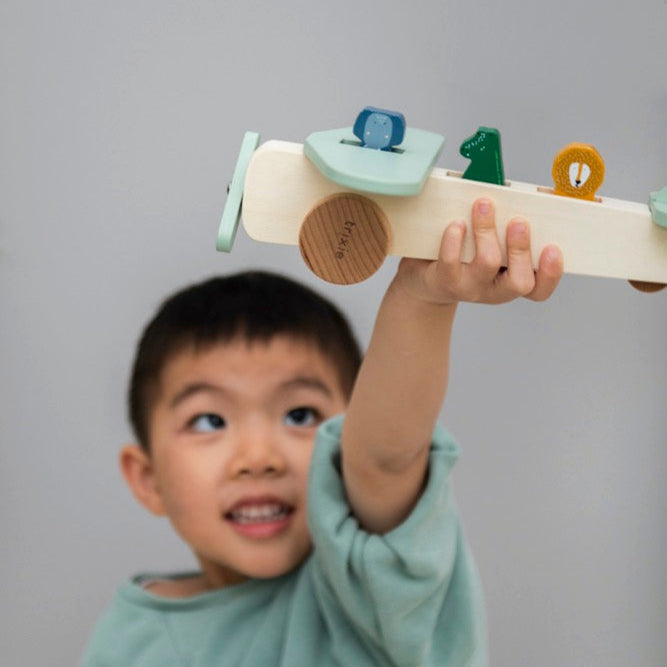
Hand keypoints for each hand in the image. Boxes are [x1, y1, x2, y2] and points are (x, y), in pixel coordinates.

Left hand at [395, 197, 562, 304]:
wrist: (426, 279)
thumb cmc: (464, 256)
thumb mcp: (490, 245)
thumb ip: (506, 225)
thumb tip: (515, 190)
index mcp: (512, 281)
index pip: (539, 289)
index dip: (551, 273)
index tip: (553, 248)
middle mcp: (495, 291)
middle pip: (519, 281)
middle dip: (521, 248)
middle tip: (518, 221)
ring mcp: (470, 288)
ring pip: (487, 264)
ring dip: (487, 231)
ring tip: (483, 205)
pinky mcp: (445, 281)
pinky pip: (451, 261)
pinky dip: (454, 239)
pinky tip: (456, 224)